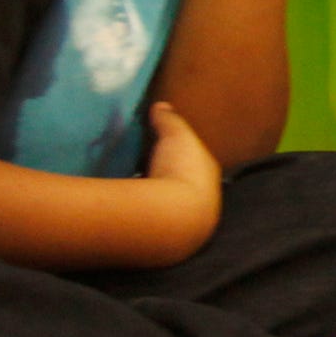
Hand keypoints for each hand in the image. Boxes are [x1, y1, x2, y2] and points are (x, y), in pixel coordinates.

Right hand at [139, 99, 222, 258]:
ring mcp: (183, 217)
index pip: (197, 159)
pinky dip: (142, 210)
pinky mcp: (163, 232)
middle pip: (183, 182)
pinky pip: (151, 215)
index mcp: (208, 172)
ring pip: (168, 201)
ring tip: (132, 186)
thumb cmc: (180, 170)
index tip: (167, 148)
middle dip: (169, 176)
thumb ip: (169, 120)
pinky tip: (128, 205)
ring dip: (155, 196)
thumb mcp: (176, 136)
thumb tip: (161, 105)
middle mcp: (202, 196)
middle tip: (145, 167)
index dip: (183, 152)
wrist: (171, 217)